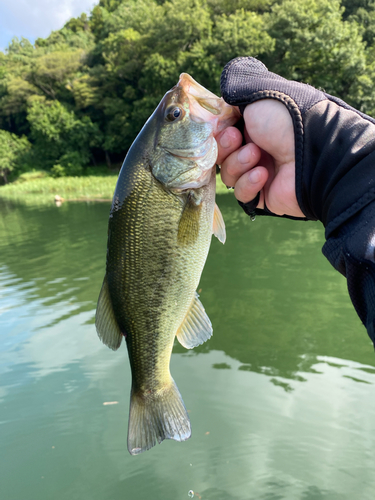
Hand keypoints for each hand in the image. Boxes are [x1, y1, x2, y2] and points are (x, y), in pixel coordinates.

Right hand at [216, 99, 304, 217]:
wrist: (312, 153)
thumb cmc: (286, 119)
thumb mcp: (256, 94)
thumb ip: (233, 94)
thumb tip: (219, 104)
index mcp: (254, 125)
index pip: (222, 132)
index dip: (218, 132)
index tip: (224, 126)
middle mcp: (256, 147)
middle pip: (221, 154)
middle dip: (225, 146)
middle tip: (237, 139)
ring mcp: (258, 172)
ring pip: (229, 174)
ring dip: (239, 163)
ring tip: (257, 157)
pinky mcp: (262, 195)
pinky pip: (242, 193)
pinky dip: (249, 184)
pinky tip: (263, 175)